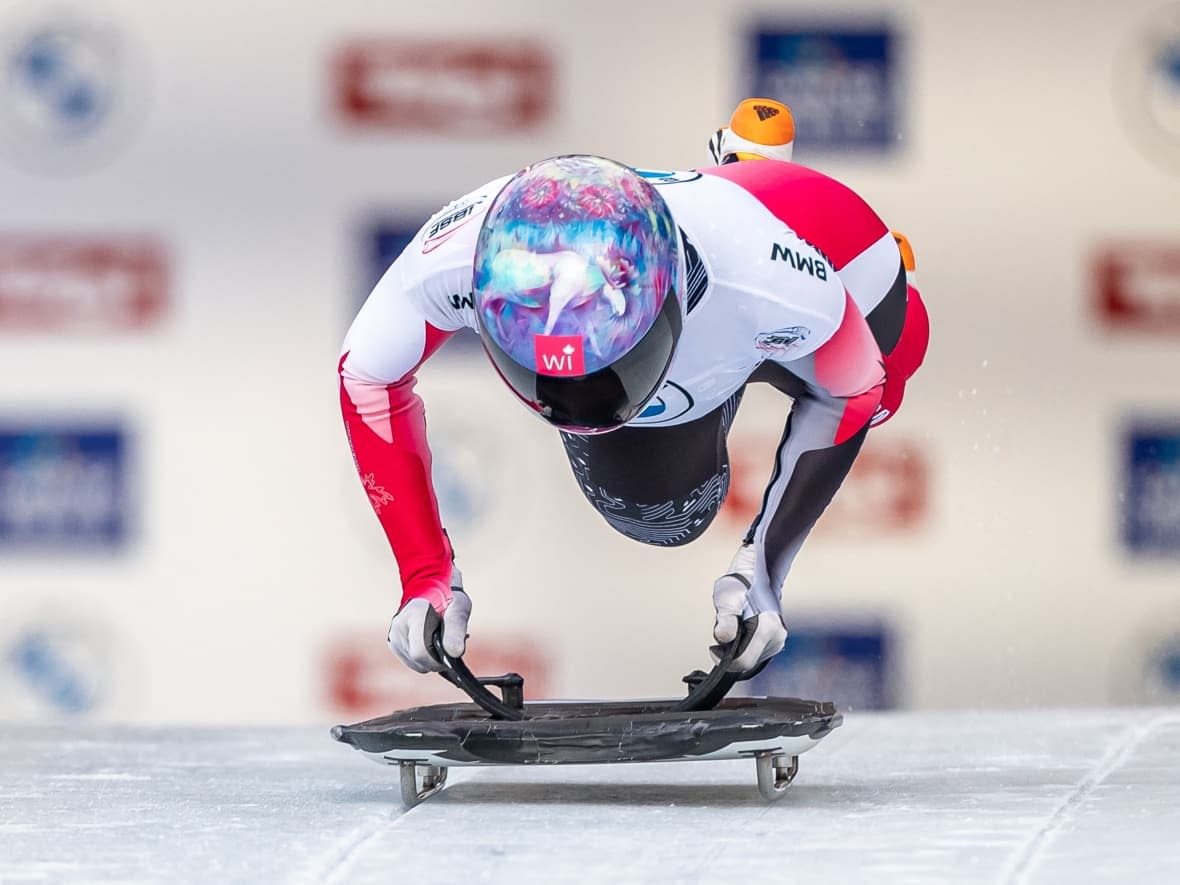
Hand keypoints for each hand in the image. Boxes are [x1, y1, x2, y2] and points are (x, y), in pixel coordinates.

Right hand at [387, 567, 471, 672]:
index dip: (438, 659)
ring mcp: (394, 634)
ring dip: (430, 658)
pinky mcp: (393, 642)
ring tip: (436, 639)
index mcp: (415, 613)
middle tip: (446, 643)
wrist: (431, 587)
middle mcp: (399, 624)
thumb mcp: (459, 607)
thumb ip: (456, 629)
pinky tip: (428, 642)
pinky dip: (422, 657)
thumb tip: (454, 653)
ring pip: (415, 664)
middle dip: (436, 658)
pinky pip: (411, 661)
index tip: (450, 651)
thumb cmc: (448, 596)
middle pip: (418, 661)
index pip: (420, 652)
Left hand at [711, 544, 787, 673]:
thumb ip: (725, 620)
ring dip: (737, 649)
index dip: (725, 660)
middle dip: (731, 653)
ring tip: (733, 627)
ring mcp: (778, 640)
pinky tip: (741, 631)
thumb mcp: (727, 599)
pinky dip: (744, 646)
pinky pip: (756, 653)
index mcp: (767, 629)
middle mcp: (776, 638)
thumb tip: (723, 638)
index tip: (714, 647)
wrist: (756, 573)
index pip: (743, 662)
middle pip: (747, 662)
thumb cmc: (740, 584)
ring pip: (751, 658)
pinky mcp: (776, 640)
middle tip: (724, 632)